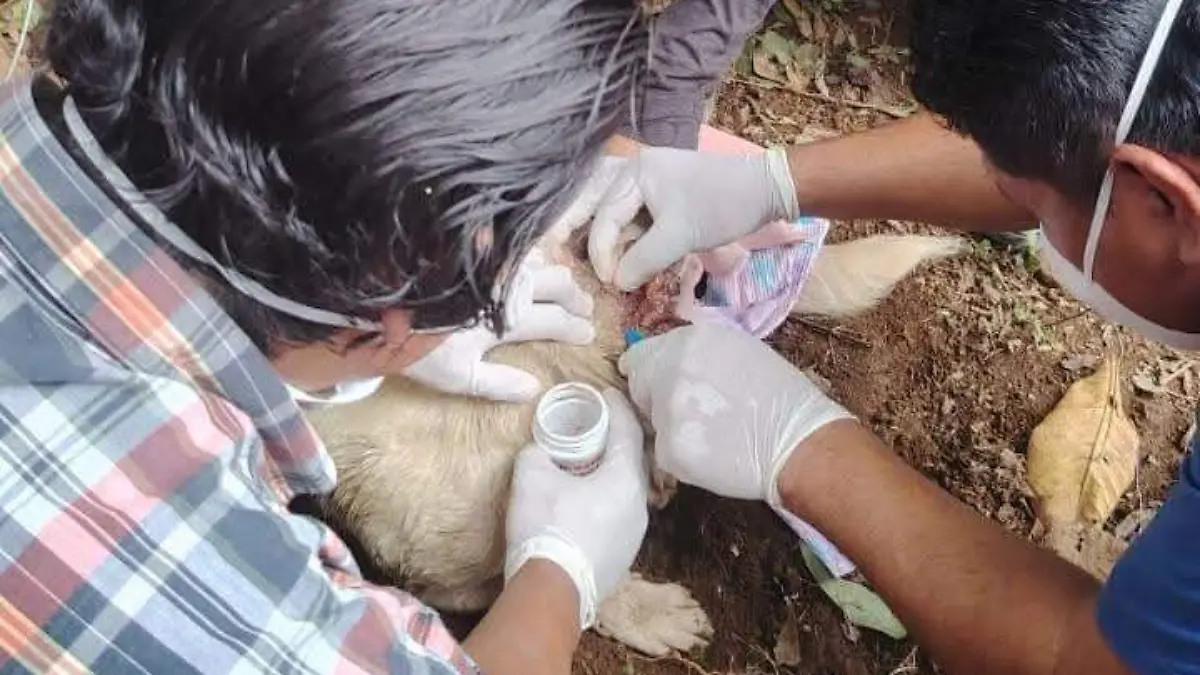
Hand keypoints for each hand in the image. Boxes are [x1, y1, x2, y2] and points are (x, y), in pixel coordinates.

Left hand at [401, 249, 594, 401]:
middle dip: (575, 297)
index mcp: (507, 318)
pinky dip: (530, 254)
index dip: (573, 328)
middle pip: (556, 285)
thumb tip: (533, 389)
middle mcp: (508, 285)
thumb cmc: (418, 344)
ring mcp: (493, 263)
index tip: (589, 333)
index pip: (553, 321)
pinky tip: (529, 258)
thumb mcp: (458, 376)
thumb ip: (498, 383)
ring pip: (539, 261)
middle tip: (586, 307)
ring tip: (563, 283)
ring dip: (556, 274)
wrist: (383, 304)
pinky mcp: (475, 248)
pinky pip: (514, 245)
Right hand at [504, 389, 649, 629]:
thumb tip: (542, 451)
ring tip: (590, 464)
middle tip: (598, 426)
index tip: (607, 392)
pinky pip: (618, 517)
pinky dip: (606, 501)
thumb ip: (538, 452)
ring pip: (627, 492)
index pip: (628, 431)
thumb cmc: (546, 525)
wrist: (550, 590)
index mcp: (625, 479)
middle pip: (633, 461)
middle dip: (617, 440)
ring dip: (611, 475)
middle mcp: (639, 506)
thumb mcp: (531, 474)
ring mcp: (635, 535)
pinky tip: (587, 503)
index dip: (617, 407)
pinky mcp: (623, 558)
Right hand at [589, 147, 798, 289]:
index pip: (605, 217)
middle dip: (613, 251)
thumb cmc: (720, 207)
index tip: (610, 283)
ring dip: (630, 249)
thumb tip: (618, 282)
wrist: (766, 190)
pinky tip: (652, 261)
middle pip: (611, 218)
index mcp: (635, 173)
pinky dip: (646, 243)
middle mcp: (638, 172)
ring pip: (628, 222)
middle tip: (617, 281)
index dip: (603, 253)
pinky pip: (645, 222)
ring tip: (634, 274)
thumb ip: (643, 260)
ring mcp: (653, 182)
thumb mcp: (679, 237)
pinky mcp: (668, 194)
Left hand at [619, 323, 856, 575]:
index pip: (641, 354)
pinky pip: (661, 451)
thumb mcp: (737, 351)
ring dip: (668, 427)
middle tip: (689, 414)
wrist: (798, 441)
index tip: (657, 385)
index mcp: (690, 340)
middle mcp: (672, 368)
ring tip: (709, 434)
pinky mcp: (670, 447)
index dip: (650, 372)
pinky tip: (709, 454)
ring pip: (650, 420)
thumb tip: (666, 361)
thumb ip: (696, 353)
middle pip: (638, 386)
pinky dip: (679, 455)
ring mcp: (667, 409)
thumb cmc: (780, 396)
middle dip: (654, 399)